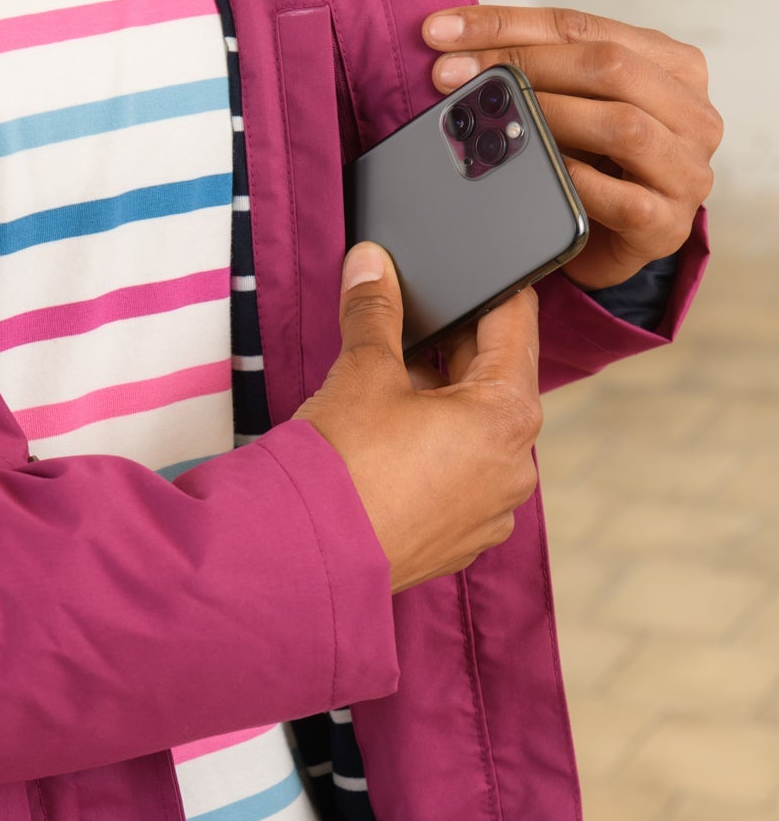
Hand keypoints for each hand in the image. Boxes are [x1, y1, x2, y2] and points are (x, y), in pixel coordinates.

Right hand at [294, 241, 541, 593]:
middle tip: (405, 330)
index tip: (472, 270)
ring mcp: (490, 512)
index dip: (491, 288)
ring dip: (442, 406)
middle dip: (451, 351)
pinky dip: (433, 457)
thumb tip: (372, 264)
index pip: (516, 325)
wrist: (305, 556)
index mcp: (508, 416)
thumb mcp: (362, 371)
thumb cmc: (342, 468)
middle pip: (495, 382)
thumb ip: (374, 309)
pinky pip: (459, 481)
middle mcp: (515, 468)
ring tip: (386, 395)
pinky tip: (387, 449)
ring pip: (476, 434)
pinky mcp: (460, 543)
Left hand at [422, 4, 722, 291]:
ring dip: (547, 117)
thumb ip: (537, 70)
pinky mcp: (668, 224)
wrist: (614, 243)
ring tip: (489, 121)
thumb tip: (454, 56)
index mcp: (673, 65)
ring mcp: (688, 170)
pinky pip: (618, 198)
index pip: (583, 27)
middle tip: (451, 76)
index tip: (442, 32)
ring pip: (622, 126)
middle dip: (520, 65)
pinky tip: (529, 172)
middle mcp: (694, 112)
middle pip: (607, 66)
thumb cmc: (593, 164)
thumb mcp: (573, 103)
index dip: (507, 24)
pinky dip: (571, 181)